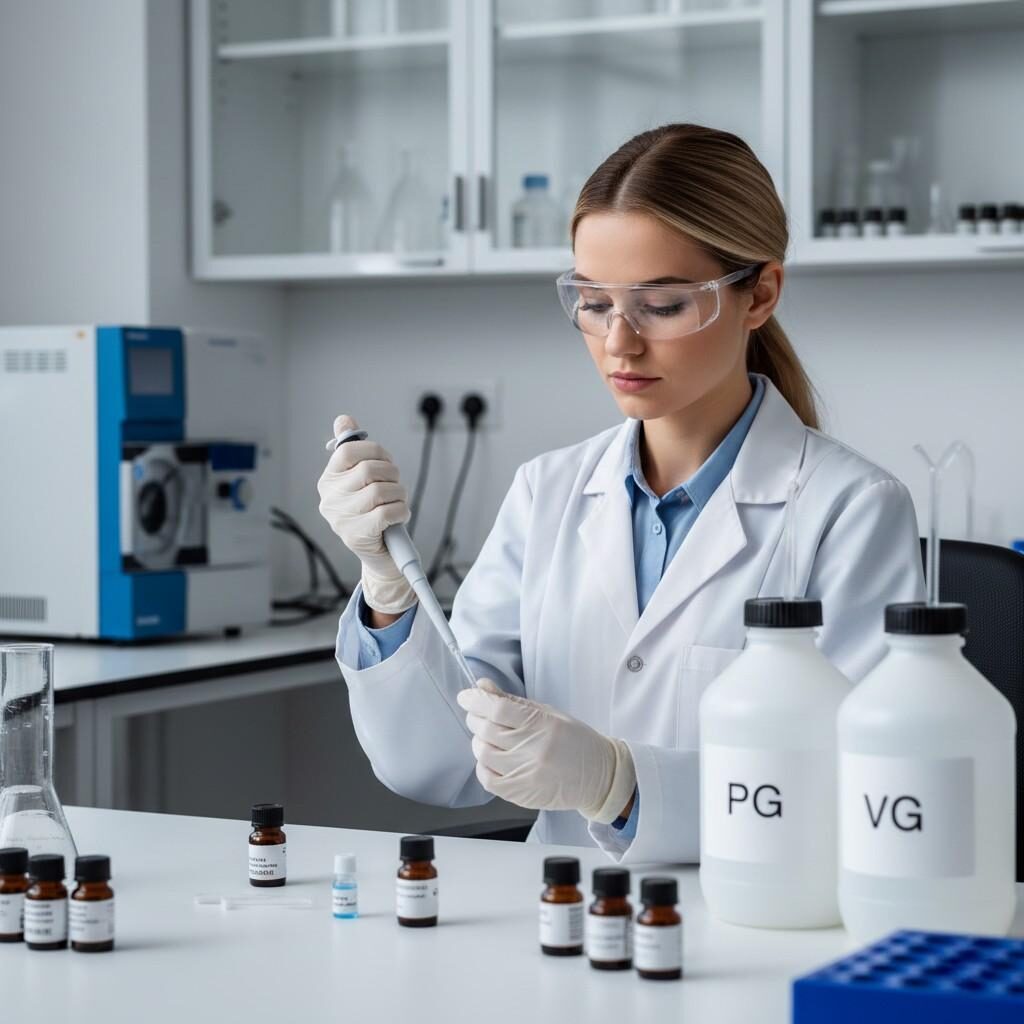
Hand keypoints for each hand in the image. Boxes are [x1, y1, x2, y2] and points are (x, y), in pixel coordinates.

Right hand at [317, 414, 414, 613]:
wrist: (381, 555)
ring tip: (398, 501)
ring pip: (380, 491)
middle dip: (392, 474)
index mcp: (328, 480)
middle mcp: (329, 499)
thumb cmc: (373, 511)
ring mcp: (341, 519)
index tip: (385, 460)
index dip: (374, 450)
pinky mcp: (356, 536)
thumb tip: (343, 419)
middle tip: (396, 484)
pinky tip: (399, 516)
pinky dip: (401, 511)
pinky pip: (386, 512)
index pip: (347, 451)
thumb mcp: (361, 479)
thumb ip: (353, 448)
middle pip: (368, 470)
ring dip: (399, 494)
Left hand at [456, 679, 635, 824]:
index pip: (497, 708)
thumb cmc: (575, 741)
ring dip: (479, 741)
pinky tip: (492, 759)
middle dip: (475, 718)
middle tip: (479, 714)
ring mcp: (526, 774)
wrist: (599, 776)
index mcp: (542, 724)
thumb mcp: (548, 712)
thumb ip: (513, 701)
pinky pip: (487, 779)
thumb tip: (483, 687)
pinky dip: (483, 766)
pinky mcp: (521, 794)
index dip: (476, 700)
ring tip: (489, 738)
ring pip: (483, 753)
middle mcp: (533, 750)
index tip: (466, 696)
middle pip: (486, 729)